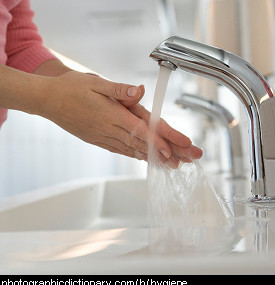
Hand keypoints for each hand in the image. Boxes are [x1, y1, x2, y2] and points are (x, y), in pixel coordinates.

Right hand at [42, 71, 201, 165]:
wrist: (47, 100)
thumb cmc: (70, 89)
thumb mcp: (95, 83)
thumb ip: (119, 90)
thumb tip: (139, 91)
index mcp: (111, 114)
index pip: (140, 131)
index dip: (158, 141)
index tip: (174, 150)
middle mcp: (109, 129)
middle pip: (141, 144)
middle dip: (164, 153)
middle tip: (182, 162)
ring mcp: (102, 137)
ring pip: (131, 150)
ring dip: (151, 158)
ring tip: (169, 165)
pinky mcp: (97, 140)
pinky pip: (119, 150)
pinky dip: (134, 155)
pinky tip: (143, 159)